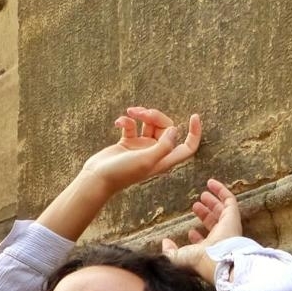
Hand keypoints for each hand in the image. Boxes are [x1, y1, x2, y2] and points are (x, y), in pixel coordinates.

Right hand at [82, 107, 201, 193]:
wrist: (97, 178)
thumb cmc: (122, 173)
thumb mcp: (146, 160)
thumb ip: (164, 146)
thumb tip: (175, 130)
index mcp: (164, 160)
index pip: (187, 147)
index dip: (194, 133)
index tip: (194, 116)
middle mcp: (155, 153)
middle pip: (166, 128)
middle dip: (156, 116)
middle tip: (143, 113)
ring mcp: (141, 148)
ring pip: (149, 124)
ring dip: (142, 114)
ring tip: (131, 112)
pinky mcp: (128, 143)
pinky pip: (132, 126)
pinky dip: (127, 121)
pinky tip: (118, 122)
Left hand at [162, 179, 241, 284]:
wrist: (216, 258)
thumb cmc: (198, 261)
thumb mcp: (177, 258)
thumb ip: (169, 251)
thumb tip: (165, 243)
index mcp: (209, 250)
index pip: (205, 242)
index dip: (197, 237)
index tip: (190, 231)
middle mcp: (220, 239)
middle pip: (213, 223)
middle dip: (204, 214)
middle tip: (195, 206)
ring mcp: (228, 227)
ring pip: (222, 211)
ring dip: (212, 202)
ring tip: (202, 194)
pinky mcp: (233, 216)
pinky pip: (229, 200)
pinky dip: (221, 190)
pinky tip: (211, 183)